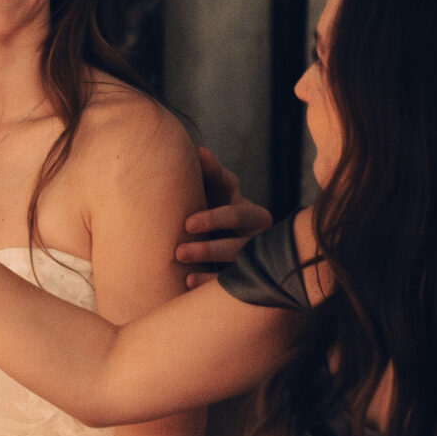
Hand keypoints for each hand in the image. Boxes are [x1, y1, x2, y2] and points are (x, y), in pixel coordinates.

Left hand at [177, 146, 272, 287]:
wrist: (233, 246)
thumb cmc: (221, 209)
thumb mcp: (219, 192)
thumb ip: (211, 173)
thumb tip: (199, 151)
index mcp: (251, 213)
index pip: (235, 213)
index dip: (213, 218)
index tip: (187, 224)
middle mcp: (258, 237)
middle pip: (237, 243)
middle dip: (208, 247)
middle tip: (179, 251)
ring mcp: (255, 261)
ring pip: (235, 263)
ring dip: (208, 264)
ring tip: (181, 266)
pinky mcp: (248, 279)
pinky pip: (230, 284)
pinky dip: (209, 283)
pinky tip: (188, 282)